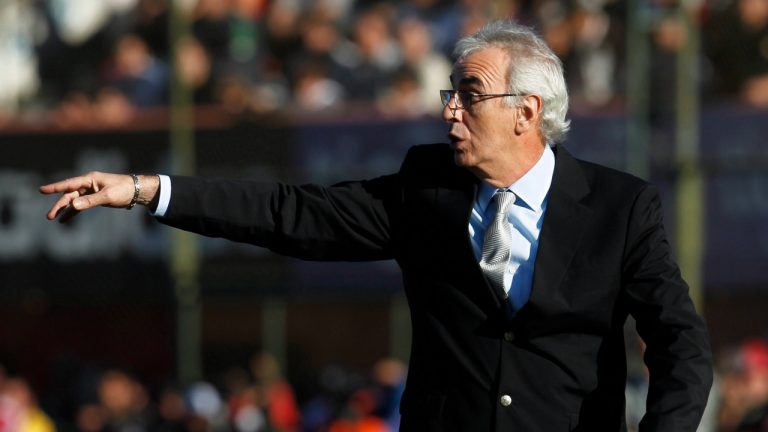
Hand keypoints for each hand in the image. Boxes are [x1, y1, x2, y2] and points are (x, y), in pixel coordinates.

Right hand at [40, 172, 158, 221]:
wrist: (137, 191)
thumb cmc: (124, 190)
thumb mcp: (108, 196)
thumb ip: (90, 201)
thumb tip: (73, 205)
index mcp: (90, 179)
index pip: (69, 184)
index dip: (55, 187)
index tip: (42, 190)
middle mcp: (88, 184)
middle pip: (69, 194)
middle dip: (59, 205)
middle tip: (49, 216)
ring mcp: (91, 191)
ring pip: (73, 200)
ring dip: (64, 209)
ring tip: (53, 218)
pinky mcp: (95, 198)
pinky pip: (81, 205)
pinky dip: (73, 211)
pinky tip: (65, 219)